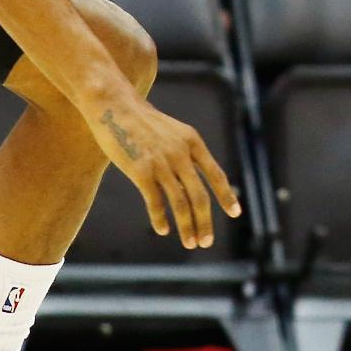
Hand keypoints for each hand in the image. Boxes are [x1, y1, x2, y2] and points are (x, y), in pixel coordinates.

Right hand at [87, 92, 240, 248]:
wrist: (115, 107)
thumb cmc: (143, 122)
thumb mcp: (173, 132)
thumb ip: (186, 153)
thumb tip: (195, 182)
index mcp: (192, 142)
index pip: (215, 174)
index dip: (226, 195)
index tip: (235, 213)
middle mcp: (180, 153)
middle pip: (199, 196)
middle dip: (205, 222)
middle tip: (206, 242)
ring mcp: (161, 163)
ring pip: (180, 203)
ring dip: (187, 227)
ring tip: (190, 243)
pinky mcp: (140, 171)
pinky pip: (155, 202)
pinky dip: (160, 219)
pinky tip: (164, 230)